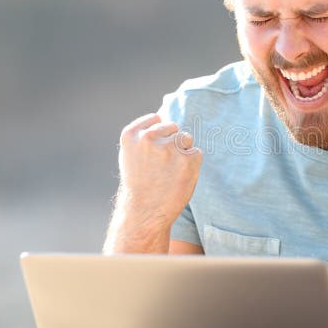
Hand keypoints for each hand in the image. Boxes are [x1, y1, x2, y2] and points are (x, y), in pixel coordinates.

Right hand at [116, 113, 202, 229]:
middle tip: (162, 167)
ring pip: (186, 138)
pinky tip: (179, 177)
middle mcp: (149, 137)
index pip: (156, 119)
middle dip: (172, 143)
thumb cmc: (141, 183)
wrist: (146, 211)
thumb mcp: (132, 155)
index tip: (152, 154)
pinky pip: (196, 153)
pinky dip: (192, 165)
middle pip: (173, 127)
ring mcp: (169, 147)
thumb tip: (162, 115)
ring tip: (170, 172)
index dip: (158, 136)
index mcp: (131, 134)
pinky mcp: (188, 158)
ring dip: (183, 153)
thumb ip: (143, 134)